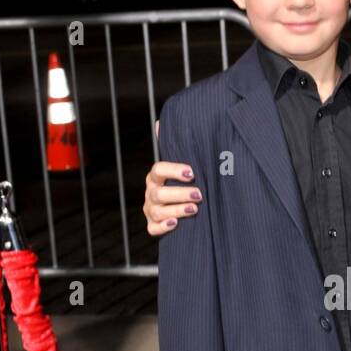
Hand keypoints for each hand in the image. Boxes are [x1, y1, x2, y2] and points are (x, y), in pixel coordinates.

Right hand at [143, 119, 201, 236]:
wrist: (185, 207)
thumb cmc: (185, 182)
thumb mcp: (184, 164)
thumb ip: (175, 146)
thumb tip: (161, 121)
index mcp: (156, 176)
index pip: (159, 169)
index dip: (174, 170)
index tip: (192, 173)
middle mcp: (151, 192)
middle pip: (159, 193)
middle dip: (180, 193)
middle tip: (199, 194)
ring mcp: (150, 209)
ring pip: (157, 211)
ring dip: (176, 210)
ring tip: (195, 209)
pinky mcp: (153, 225)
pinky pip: (153, 229)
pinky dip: (163, 227)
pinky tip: (175, 224)